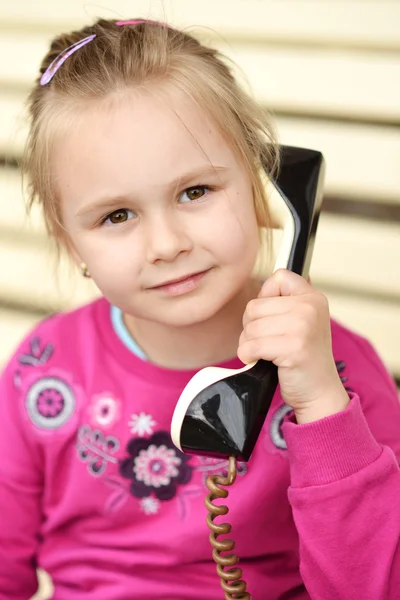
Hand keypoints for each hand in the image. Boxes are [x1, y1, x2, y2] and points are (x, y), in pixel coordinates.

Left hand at [238, 269, 349, 423]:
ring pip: (250, 327)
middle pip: (255, 306)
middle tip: (268, 341)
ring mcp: (303, 327)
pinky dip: (248, 356)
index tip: (274, 319)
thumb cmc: (303, 357)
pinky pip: (251, 345)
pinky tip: (261, 361)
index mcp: (313, 297)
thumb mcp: (301, 321)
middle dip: (252, 326)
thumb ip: (283, 303)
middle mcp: (311, 307)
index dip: (266, 298)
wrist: (319, 392)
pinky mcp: (293, 348)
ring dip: (249, 344)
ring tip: (266, 353)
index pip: (278, 277)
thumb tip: (260, 286)